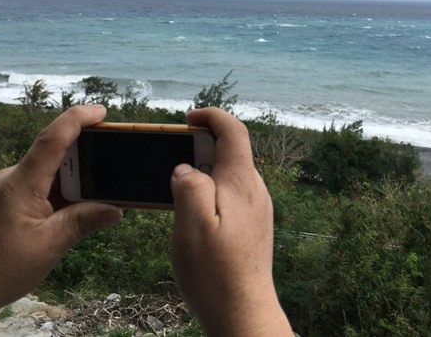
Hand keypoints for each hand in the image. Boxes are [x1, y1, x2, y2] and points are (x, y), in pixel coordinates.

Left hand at [0, 105, 122, 326]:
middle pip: (53, 155)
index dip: (78, 119)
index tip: (102, 112)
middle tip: (111, 170)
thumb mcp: (49, 247)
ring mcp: (2, 188)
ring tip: (92, 202)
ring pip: (44, 175)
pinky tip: (66, 214)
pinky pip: (33, 187)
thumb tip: (116, 210)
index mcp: (20, 184)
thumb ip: (83, 222)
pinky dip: (54, 194)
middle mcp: (9, 178)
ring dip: (69, 183)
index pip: (52, 139)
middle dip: (84, 161)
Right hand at [170, 107, 291, 335]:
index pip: (233, 131)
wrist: (244, 314)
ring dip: (205, 169)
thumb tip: (185, 167)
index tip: (187, 118)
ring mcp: (257, 209)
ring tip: (178, 185)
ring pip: (230, 174)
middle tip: (173, 155)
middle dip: (202, 144)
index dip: (211, 116)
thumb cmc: (216, 273)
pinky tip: (193, 212)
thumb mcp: (192, 225)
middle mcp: (255, 190)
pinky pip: (231, 195)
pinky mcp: (253, 226)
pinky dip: (211, 190)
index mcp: (242, 182)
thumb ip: (189, 186)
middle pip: (232, 150)